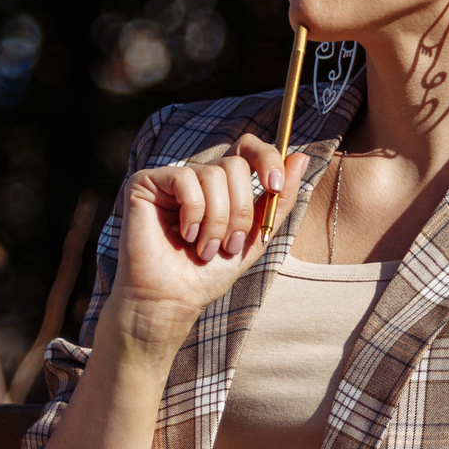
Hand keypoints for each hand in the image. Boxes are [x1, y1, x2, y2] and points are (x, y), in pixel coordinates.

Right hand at [107, 133, 308, 332]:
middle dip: (241, 210)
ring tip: (206, 248)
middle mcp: (197, 177)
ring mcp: (171, 178)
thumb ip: (279, 200)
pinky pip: (185, 179)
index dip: (267, 157)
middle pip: (235, 165)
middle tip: (229, 245)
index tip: (275, 186)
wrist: (173, 300)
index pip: (248, 148)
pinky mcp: (146, 183)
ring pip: (214, 174)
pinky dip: (193, 213)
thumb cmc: (209, 273)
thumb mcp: (256, 237)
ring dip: (218, 220)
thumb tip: (302, 157)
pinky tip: (184, 236)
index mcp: (222, 186)